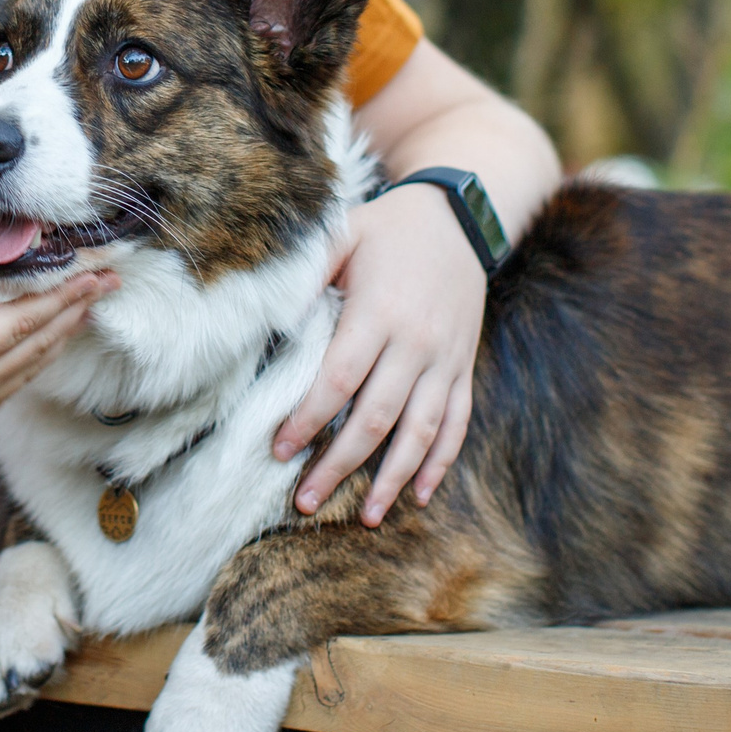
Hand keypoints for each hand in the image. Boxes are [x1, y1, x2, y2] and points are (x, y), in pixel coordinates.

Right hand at [0, 254, 113, 496]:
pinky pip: (15, 385)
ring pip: (31, 366)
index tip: (90, 277)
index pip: (18, 321)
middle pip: (37, 342)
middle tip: (109, 283)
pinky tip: (44, 354)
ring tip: (86, 313)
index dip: (58, 297)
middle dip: (75, 310)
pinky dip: (40, 362)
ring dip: (62, 336)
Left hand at [272, 184, 486, 523]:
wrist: (460, 215)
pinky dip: (440, 463)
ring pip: (420, 431)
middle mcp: (416, 342)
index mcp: (379, 312)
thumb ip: (306, 270)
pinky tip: (420, 495)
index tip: (279, 449)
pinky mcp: (464, 367)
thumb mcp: (343, 232)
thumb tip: (266, 314)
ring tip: (364, 516)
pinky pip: (457, 423)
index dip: (308, 418)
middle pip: (376, 416)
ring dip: (392, 478)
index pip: (339, 379)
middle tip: (305, 499)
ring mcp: (446, 359)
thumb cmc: (387, 228)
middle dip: (339, 463)